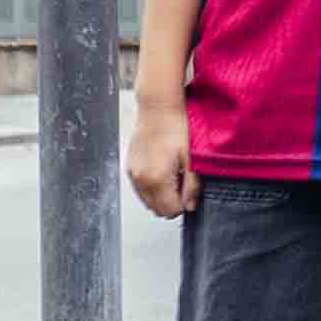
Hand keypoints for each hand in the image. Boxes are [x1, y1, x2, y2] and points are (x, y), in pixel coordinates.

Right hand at [124, 95, 194, 220]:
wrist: (158, 109)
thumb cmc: (176, 128)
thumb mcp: (191, 158)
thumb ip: (191, 186)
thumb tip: (189, 206)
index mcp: (156, 179)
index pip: (169, 211)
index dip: (183, 204)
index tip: (189, 192)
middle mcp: (140, 179)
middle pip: (156, 210)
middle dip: (172, 202)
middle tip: (183, 183)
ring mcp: (132, 174)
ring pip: (147, 201)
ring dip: (161, 196)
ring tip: (173, 174)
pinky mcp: (129, 167)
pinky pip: (140, 189)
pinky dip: (151, 187)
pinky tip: (162, 170)